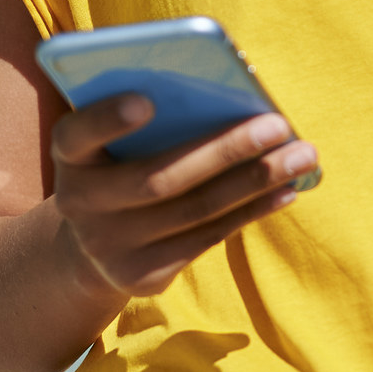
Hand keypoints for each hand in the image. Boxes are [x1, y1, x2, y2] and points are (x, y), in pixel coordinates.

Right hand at [47, 94, 315, 299]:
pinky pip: (207, 239)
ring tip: (303, 155)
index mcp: (69, 155)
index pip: (76, 134)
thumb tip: (233, 95)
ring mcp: (110, 247)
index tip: (147, 100)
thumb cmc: (120, 164)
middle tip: (278, 125)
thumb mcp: (114, 141)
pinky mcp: (143, 277)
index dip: (107, 119)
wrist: (92, 245)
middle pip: (159, 179)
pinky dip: (251, 211)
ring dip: (256, 181)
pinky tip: (287, 189)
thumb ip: (151, 117)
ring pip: (195, 211)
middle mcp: (79, 204)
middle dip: (225, 151)